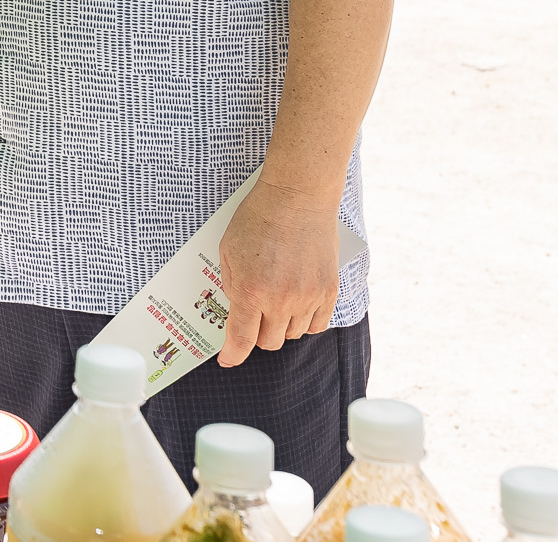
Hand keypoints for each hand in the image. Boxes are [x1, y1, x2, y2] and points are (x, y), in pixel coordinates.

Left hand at [215, 177, 342, 365]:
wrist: (297, 198)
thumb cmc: (258, 219)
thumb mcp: (228, 251)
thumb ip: (232, 284)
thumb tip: (236, 309)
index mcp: (251, 291)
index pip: (242, 339)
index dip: (233, 354)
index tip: (228, 359)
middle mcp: (281, 300)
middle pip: (268, 342)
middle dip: (256, 334)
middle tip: (254, 316)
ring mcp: (308, 298)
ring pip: (292, 335)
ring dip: (280, 326)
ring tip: (276, 302)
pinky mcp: (328, 292)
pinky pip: (317, 325)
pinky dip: (305, 321)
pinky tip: (297, 305)